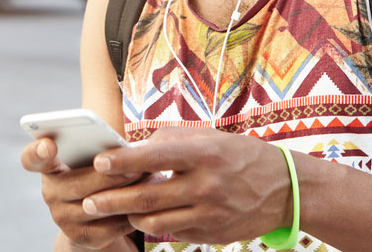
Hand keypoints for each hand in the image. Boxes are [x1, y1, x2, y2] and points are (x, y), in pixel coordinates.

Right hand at [21, 137, 141, 249]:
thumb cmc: (99, 171)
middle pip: (78, 184)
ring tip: (150, 180)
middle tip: (138, 165)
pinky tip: (147, 203)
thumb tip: (129, 148)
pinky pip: (110, 226)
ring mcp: (63, 218)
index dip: (37, 152)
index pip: (32, 159)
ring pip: (97, 206)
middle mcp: (50, 193)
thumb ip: (100, 147)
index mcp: (49, 166)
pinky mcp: (82, 237)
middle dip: (111, 175)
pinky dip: (131, 213)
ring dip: (126, 193)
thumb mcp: (95, 156)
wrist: (97, 214)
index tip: (49, 145)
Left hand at [82, 127, 292, 245]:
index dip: (123, 162)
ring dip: (130, 216)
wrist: (283, 189)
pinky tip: (144, 216)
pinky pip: (173, 232)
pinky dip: (155, 225)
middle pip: (147, 197)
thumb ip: (172, 142)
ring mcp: (209, 214)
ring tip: (113, 210)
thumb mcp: (210, 138)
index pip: (154, 158)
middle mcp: (207, 185)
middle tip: (88, 201)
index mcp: (205, 154)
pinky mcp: (211, 235)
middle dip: (111, 200)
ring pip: (155, 221)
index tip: (99, 163)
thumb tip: (133, 150)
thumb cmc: (239, 155)